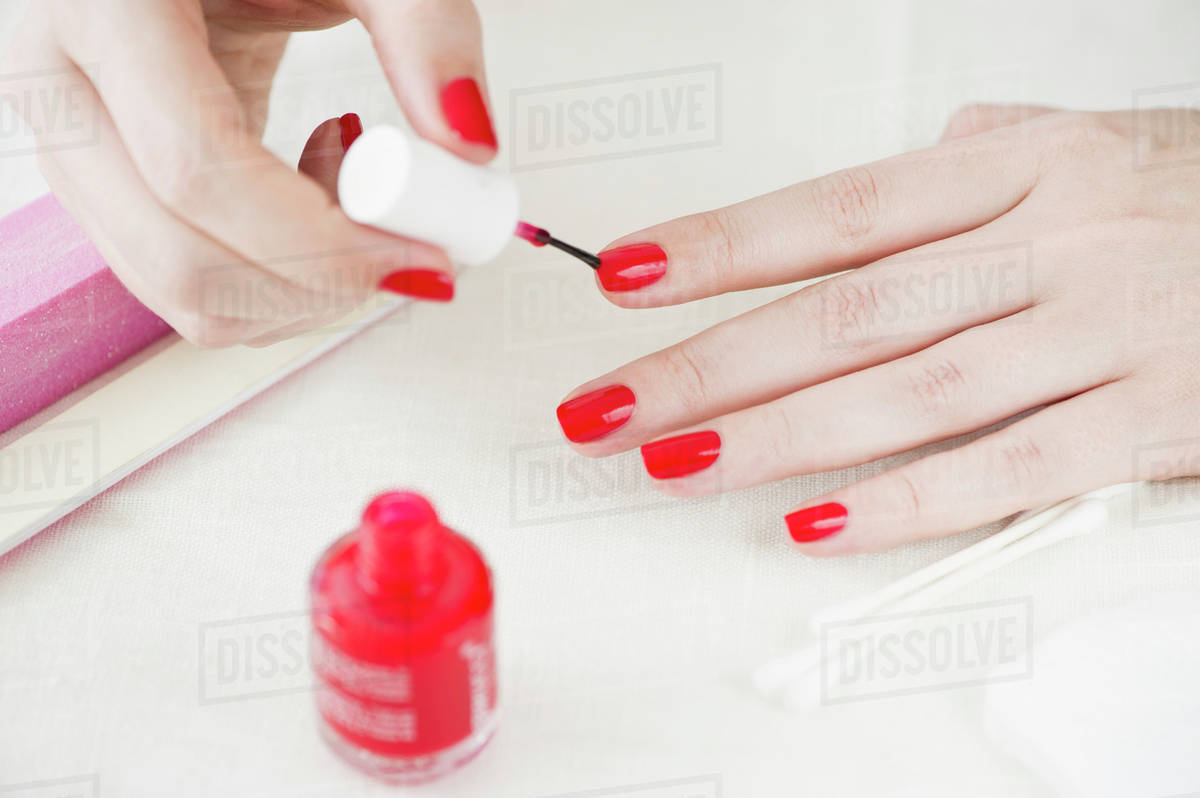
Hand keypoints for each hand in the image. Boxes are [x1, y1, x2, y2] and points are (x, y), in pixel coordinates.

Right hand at [1, 0, 496, 345]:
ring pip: (183, 293)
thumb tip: (472, 147)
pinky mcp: (102, 190)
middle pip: (185, 259)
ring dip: (301, 286)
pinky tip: (312, 189)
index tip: (424, 251)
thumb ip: (424, 25)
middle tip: (414, 249)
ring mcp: (69, 150)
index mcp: (97, 7)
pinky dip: (276, 274)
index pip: (200, 171)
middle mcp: (57, 89)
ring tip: (356, 187)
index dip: (323, 239)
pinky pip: (187, 280)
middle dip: (322, 283)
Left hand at [557, 105, 1199, 553]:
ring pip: (906, 393)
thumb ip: (978, 164)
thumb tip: (888, 180)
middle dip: (710, 365)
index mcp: (1022, 170)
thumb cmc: (1196, 196)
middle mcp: (1050, 246)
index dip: (721, 248)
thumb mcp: (1092, 144)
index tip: (626, 279)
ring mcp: (1099, 336)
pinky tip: (813, 522)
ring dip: (777, 436)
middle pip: (844, 312)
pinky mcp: (1149, 422)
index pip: (834, 211)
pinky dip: (905, 500)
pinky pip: (1008, 469)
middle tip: (609, 406)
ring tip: (676, 464)